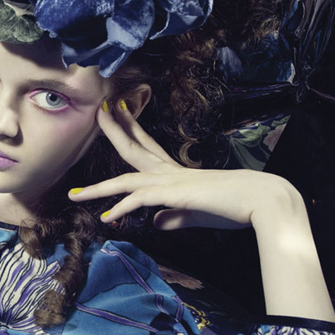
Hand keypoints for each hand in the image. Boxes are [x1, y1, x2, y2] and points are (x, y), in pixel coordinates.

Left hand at [69, 100, 303, 230]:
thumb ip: (172, 217)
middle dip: (113, 130)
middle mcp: (169, 171)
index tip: (119, 111)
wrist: (260, 201)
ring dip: (98, 188)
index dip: (132, 129)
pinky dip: (121, 209)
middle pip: (133, 148)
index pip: (148, 145)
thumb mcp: (194, 214)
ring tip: (74, 194)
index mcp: (175, 171)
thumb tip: (155, 223)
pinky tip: (106, 218)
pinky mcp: (173, 195)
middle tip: (98, 111)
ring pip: (125, 179)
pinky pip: (139, 200)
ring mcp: (170, 181)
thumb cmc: (233, 206)